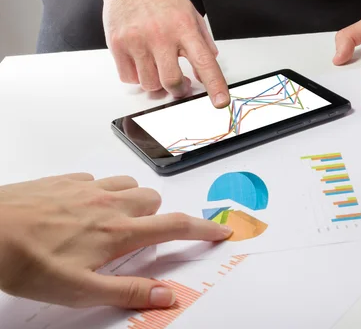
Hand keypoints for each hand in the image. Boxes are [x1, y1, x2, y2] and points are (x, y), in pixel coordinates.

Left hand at [0, 174, 231, 308]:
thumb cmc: (28, 262)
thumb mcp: (80, 291)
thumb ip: (129, 293)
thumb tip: (168, 295)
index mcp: (118, 232)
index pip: (175, 225)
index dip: (203, 228)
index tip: (219, 230)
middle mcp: (108, 204)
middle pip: (154, 200)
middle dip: (156, 216)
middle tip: (137, 238)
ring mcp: (87, 187)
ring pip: (128, 184)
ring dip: (130, 200)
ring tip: (112, 221)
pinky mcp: (65, 179)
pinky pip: (95, 178)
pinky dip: (98, 191)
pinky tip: (80, 208)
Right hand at [98, 0, 229, 105]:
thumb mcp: (190, 12)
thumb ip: (202, 41)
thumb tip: (209, 65)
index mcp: (183, 26)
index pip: (204, 62)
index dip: (214, 85)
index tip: (220, 101)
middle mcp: (160, 35)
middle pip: (172, 81)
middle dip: (179, 90)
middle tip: (182, 85)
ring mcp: (136, 41)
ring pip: (149, 84)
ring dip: (158, 84)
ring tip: (160, 69)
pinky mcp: (117, 45)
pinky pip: (129, 78)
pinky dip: (138, 77)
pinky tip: (143, 63)